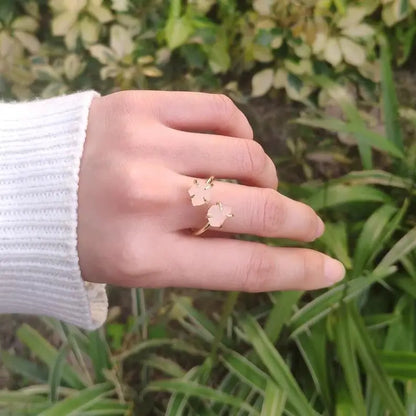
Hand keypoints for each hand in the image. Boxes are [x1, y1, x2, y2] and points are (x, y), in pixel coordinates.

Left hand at [77, 91, 344, 290]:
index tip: (329, 268)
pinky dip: (241, 133)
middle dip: (297, 220)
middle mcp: (149, 200)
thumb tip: (260, 237)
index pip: (244, 267)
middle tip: (308, 224)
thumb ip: (201, 255)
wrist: (26, 190)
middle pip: (258, 207)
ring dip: (265, 177)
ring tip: (252, 185)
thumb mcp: (140, 266)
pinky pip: (222, 113)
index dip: (297, 270)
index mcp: (145, 257)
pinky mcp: (141, 104)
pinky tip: (233, 147)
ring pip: (248, 155)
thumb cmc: (86, 239)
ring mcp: (147, 145)